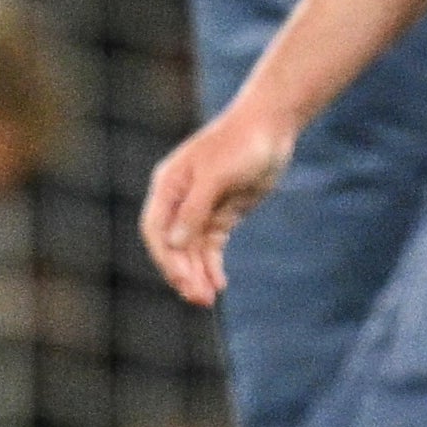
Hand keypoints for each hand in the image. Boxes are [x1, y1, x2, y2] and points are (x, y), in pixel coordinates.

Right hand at [141, 100, 296, 307]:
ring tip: (208, 299)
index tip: (181, 278)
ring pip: (192, 250)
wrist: (271, 127)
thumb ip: (195, 209)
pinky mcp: (222, 214)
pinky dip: (213, 265)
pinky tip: (219, 282)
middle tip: (199, 298)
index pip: (155, 229)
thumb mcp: (217, 175)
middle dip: (183, 272)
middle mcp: (180, 200)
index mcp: (169, 186)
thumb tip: (174, 242)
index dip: (165, 257)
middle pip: (173, 245)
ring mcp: (201, 208)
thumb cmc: (241, 143)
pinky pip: (211, 247)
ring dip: (198, 274)